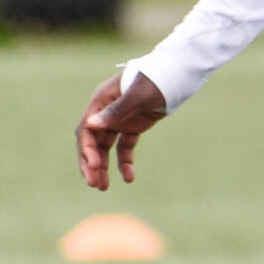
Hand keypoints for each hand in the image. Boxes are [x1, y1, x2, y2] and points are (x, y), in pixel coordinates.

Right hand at [77, 71, 167, 190]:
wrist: (176, 75)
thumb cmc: (156, 80)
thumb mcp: (137, 96)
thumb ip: (115, 111)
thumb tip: (91, 124)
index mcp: (101, 101)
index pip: (86, 130)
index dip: (87, 150)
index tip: (95, 166)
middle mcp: (106, 111)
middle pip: (92, 142)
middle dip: (92, 163)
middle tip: (94, 184)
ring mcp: (119, 119)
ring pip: (106, 147)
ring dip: (104, 166)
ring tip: (104, 187)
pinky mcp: (133, 125)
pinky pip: (124, 147)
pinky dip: (125, 162)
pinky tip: (129, 178)